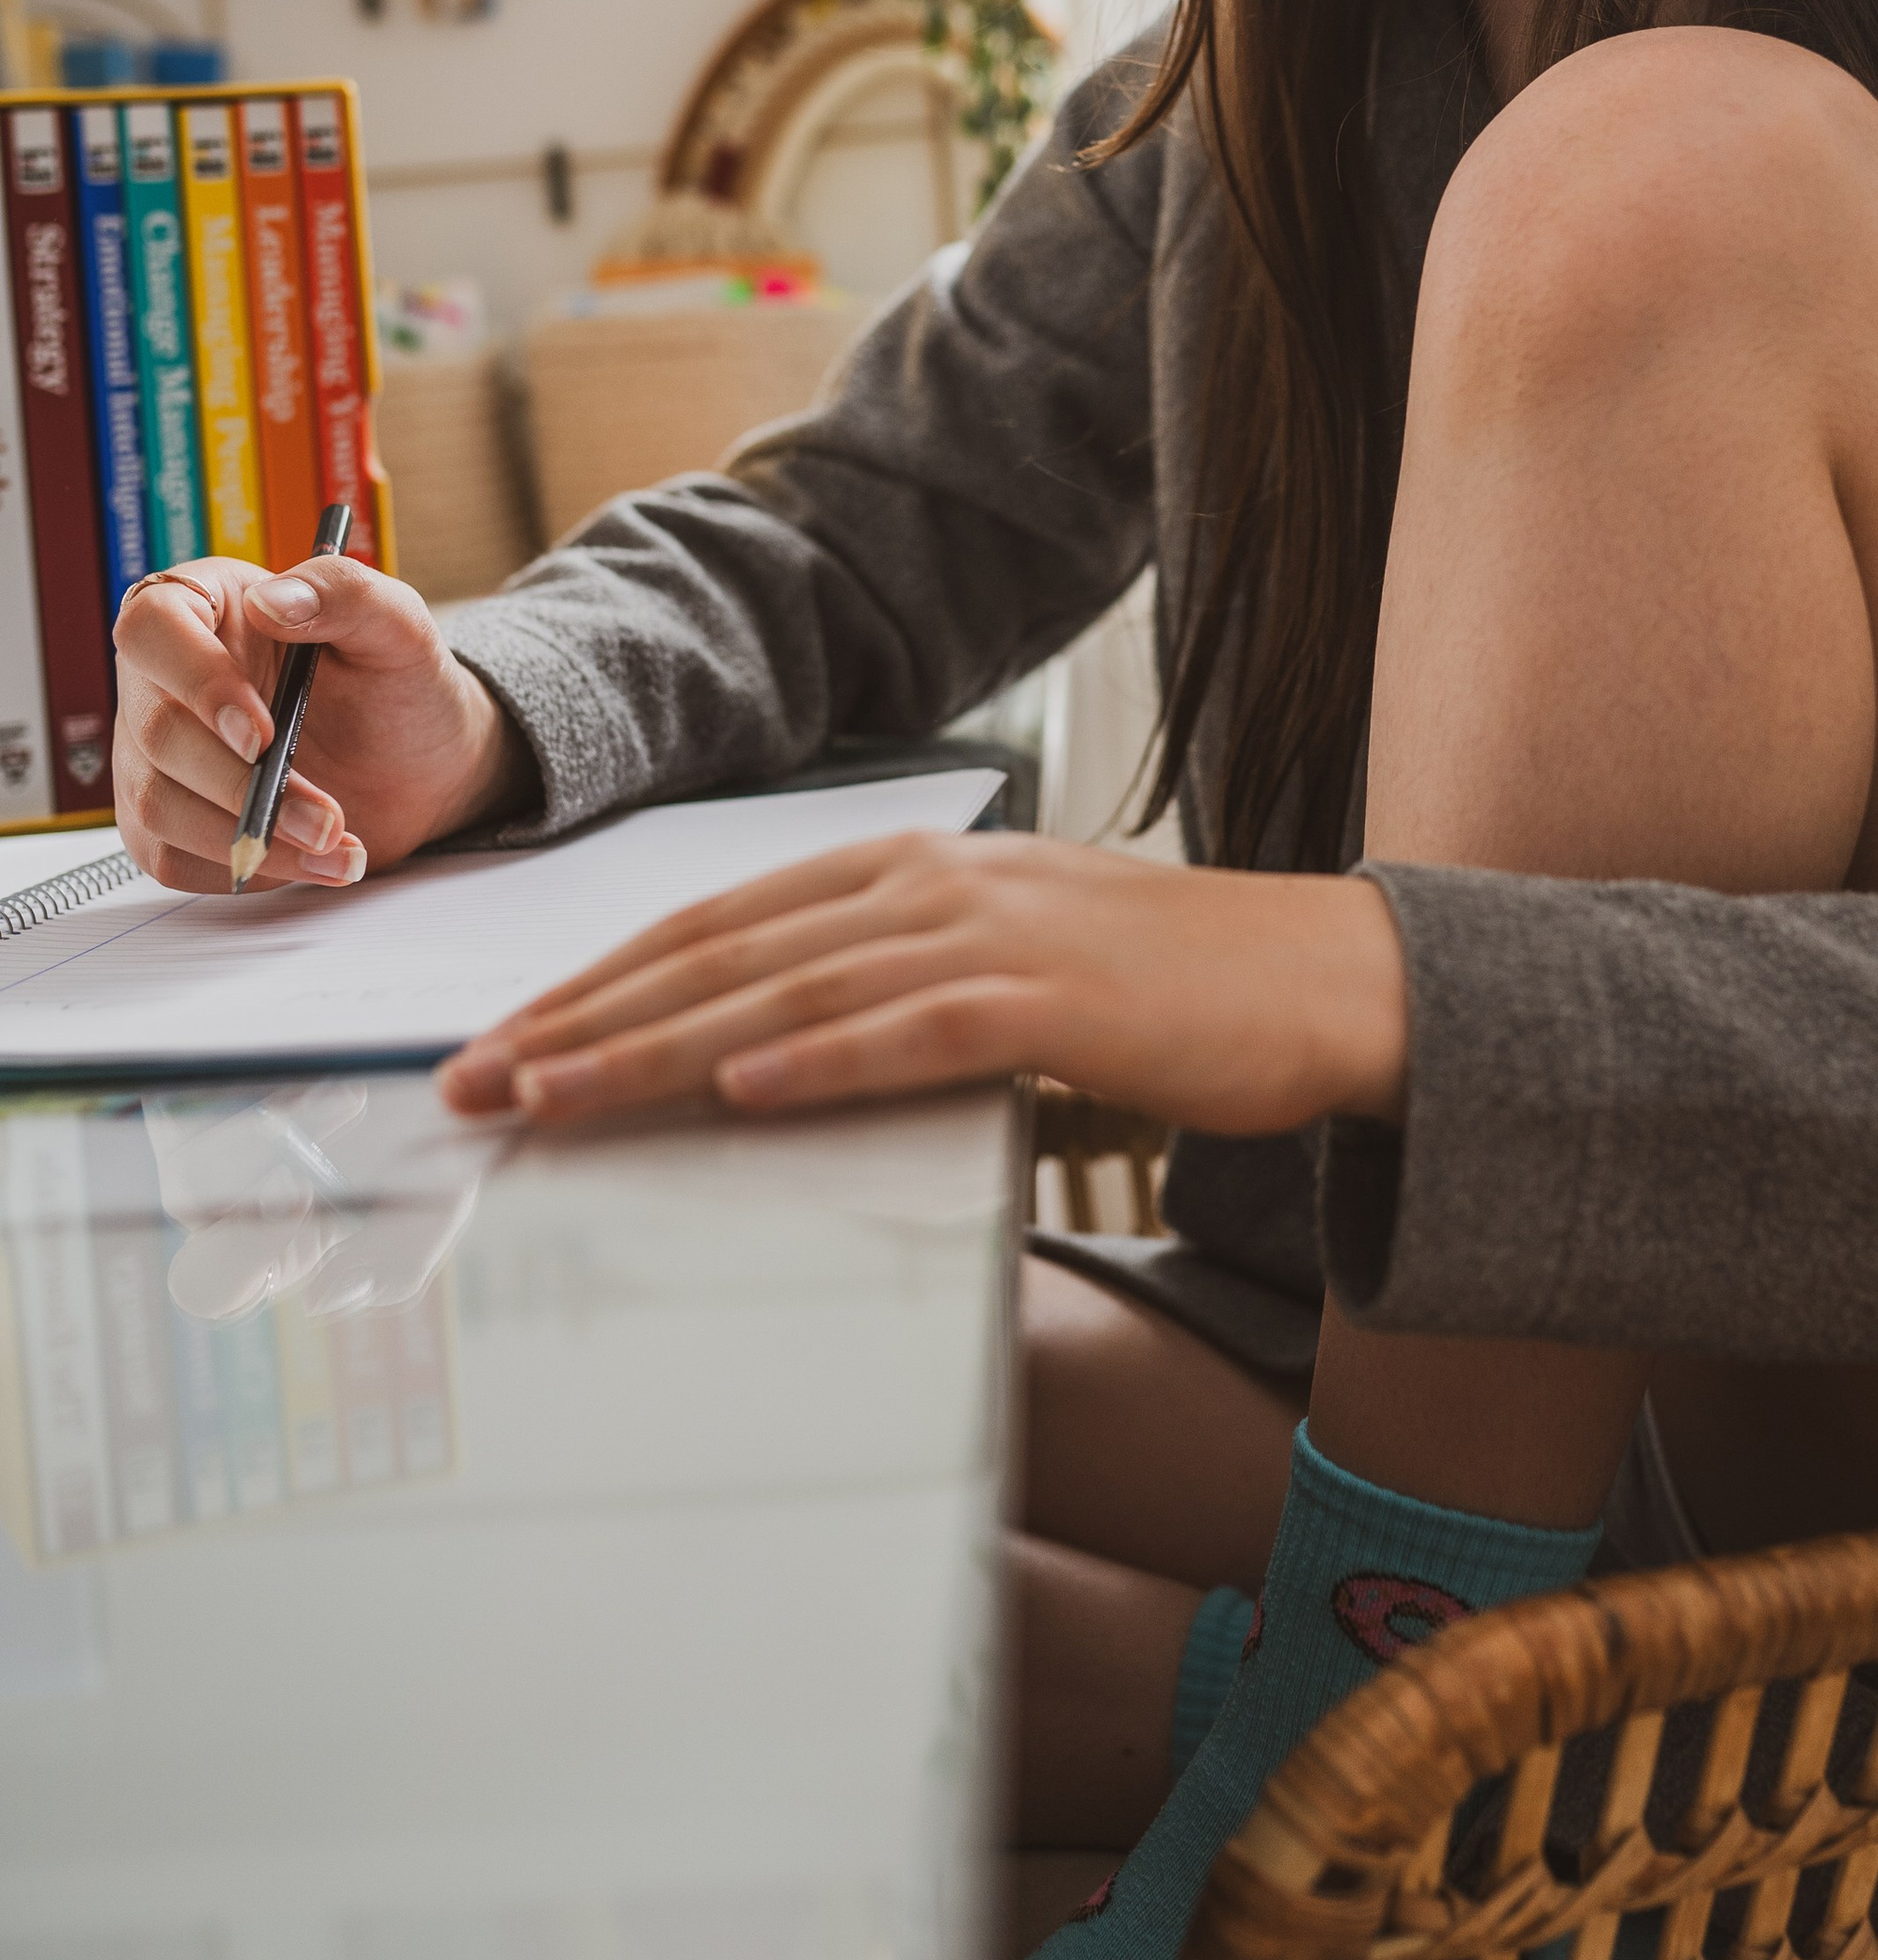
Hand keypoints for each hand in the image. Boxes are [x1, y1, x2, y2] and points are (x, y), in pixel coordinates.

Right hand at [112, 553, 533, 892]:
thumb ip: (347, 593)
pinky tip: (313, 861)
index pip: (152, 627)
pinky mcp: (165, 821)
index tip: (260, 735)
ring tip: (335, 842)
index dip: (195, 681)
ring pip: (159, 805)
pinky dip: (248, 868)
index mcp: (208, 607)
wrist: (418, 766)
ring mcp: (156, 755)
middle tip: (327, 816)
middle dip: (246, 786)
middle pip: (159, 732)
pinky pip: (175, 857)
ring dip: (252, 837)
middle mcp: (164, 680)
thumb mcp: (398, 627)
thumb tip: (274, 601)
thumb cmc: (399, 684)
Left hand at [437, 832, 1409, 1134]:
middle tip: (473, 1081)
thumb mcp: (1002, 965)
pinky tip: (741, 1091)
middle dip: (582, 1020)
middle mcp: (932, 881)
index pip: (714, 922)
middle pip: (722, 952)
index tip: (500, 1042)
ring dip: (658, 1047)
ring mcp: (992, 934)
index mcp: (909, 865)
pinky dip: (822, 1061)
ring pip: (788, 993)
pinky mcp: (1055, 1001)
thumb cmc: (1163, 986)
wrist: (1323, 976)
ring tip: (555, 1094)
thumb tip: (767, 1052)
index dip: (596, 981)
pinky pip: (914, 1033)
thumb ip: (890, 988)